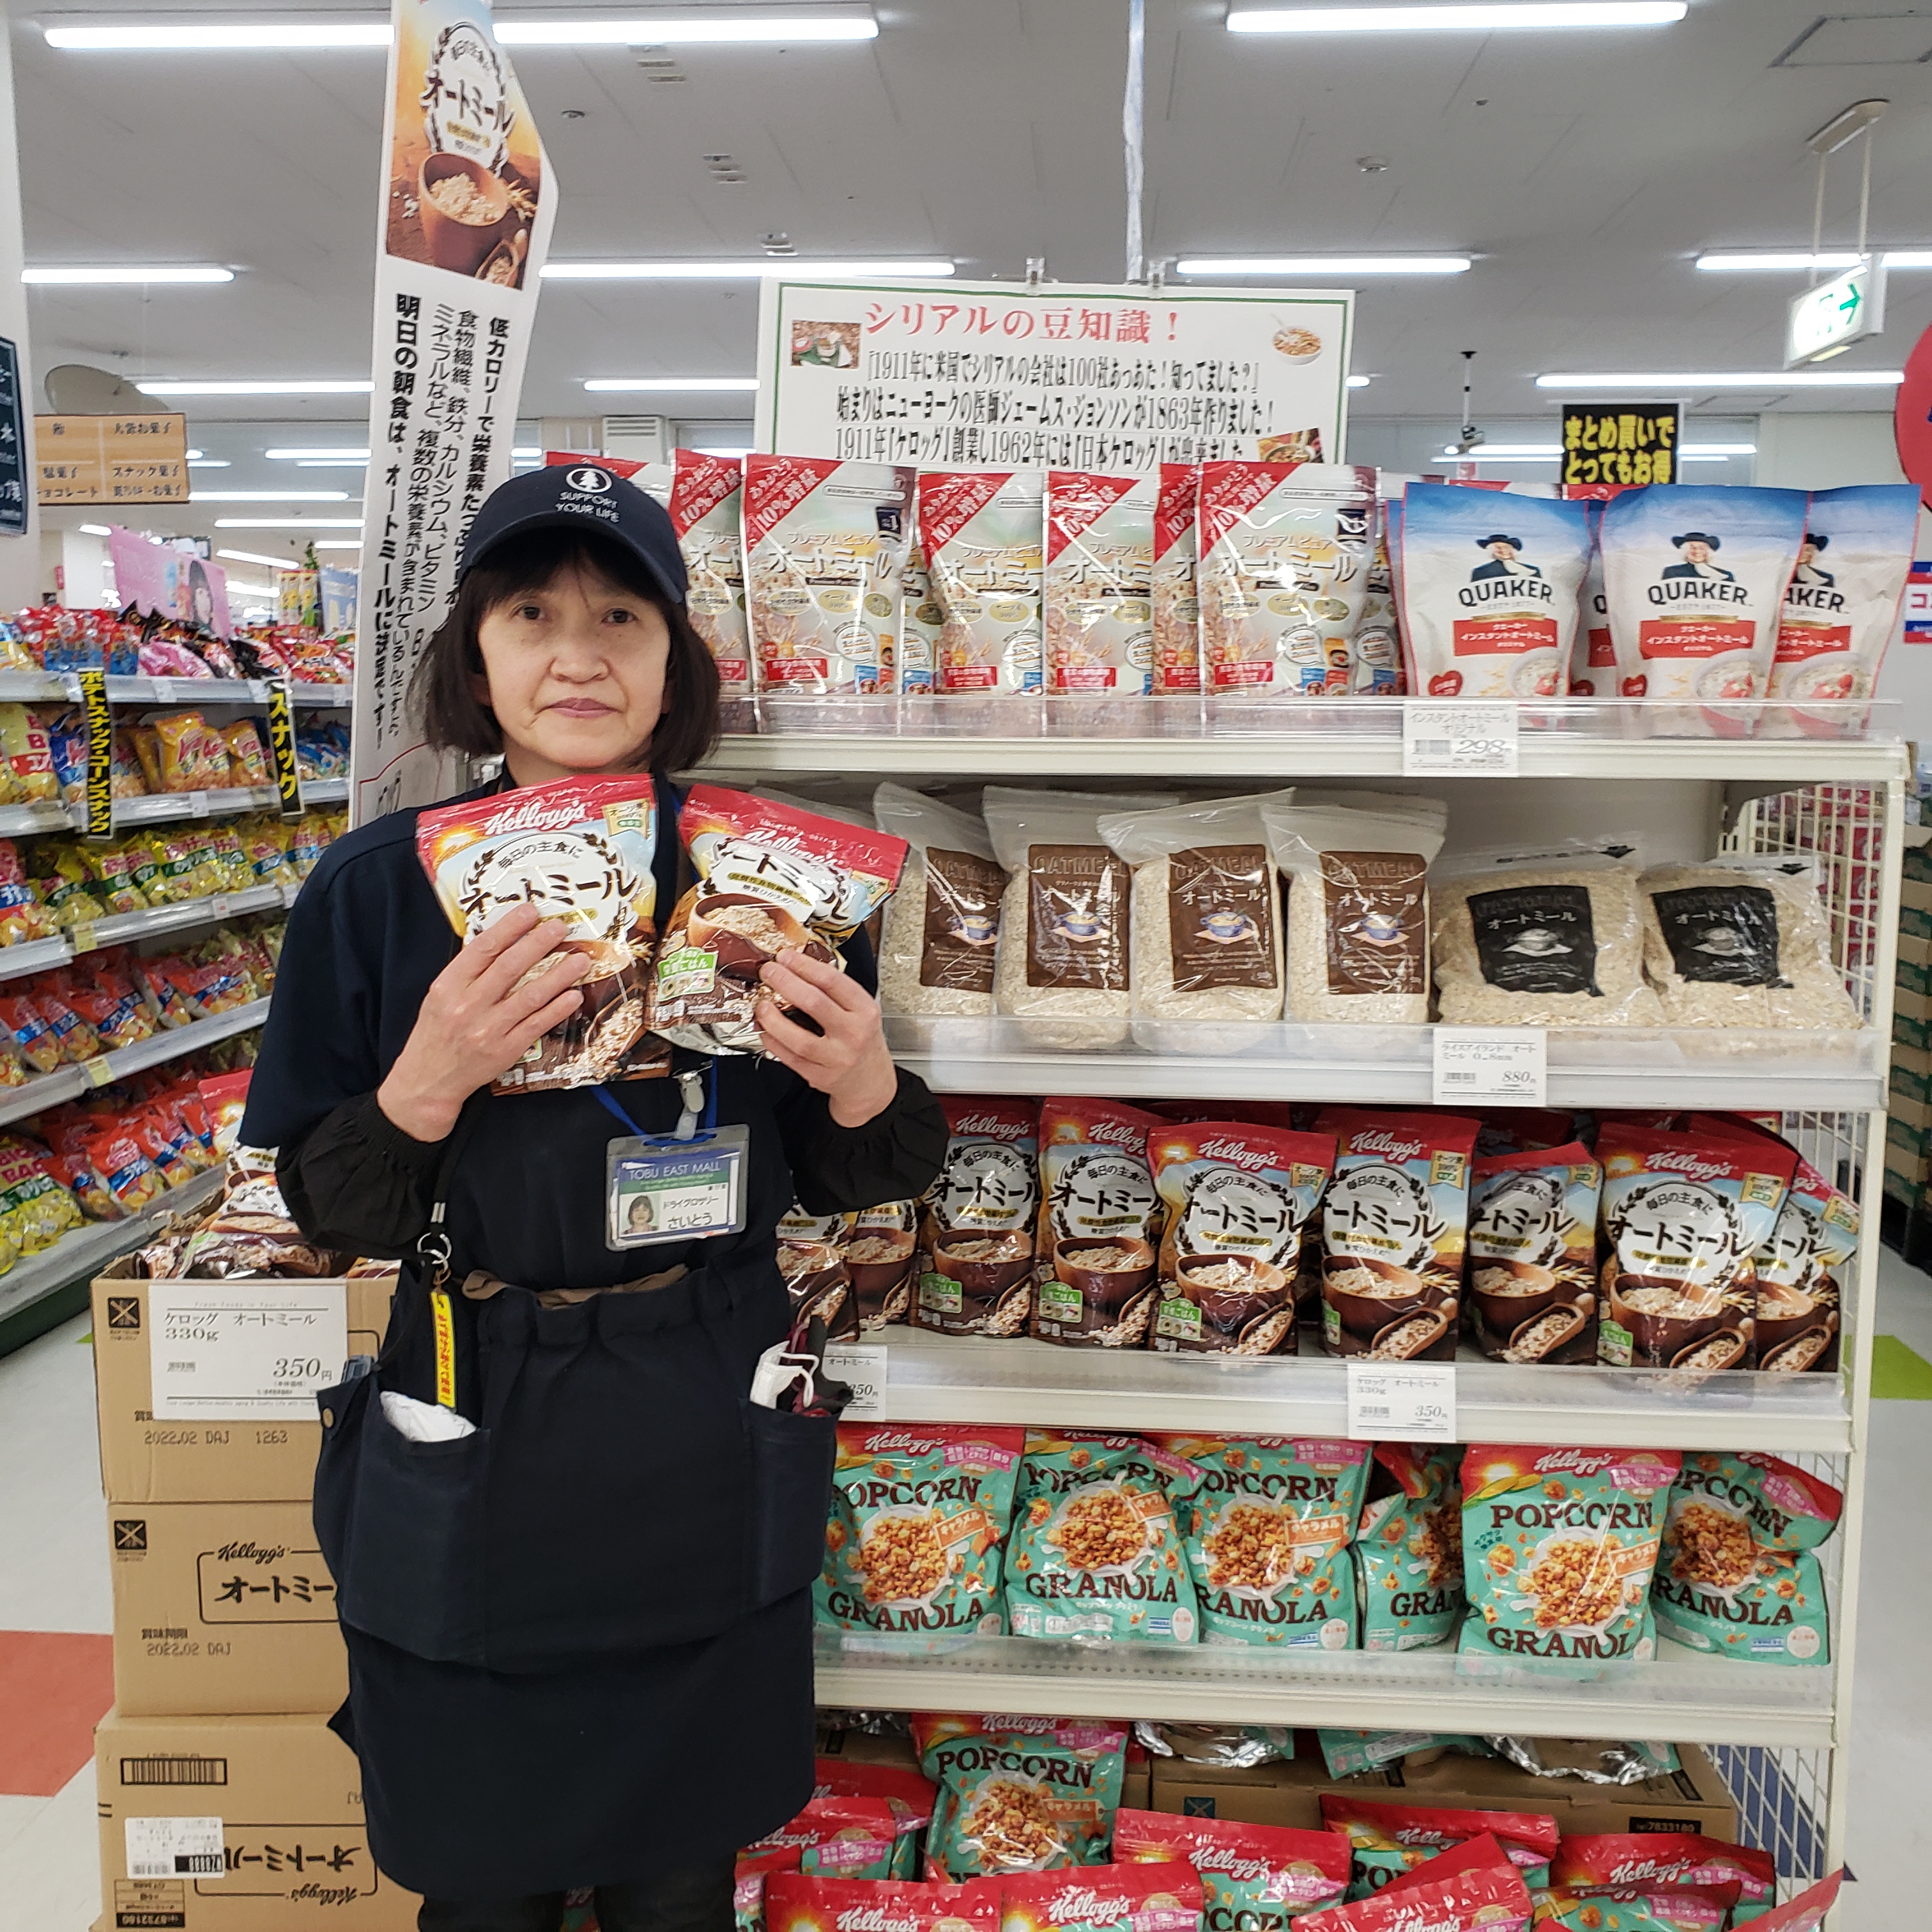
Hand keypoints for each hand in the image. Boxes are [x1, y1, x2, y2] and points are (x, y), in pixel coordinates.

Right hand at [377, 904, 590, 1141]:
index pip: (483, 949)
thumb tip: (503, 940)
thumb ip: (467, 971)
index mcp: (448, 986)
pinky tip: (573, 995)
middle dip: (539, 944)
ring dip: (559, 975)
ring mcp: (488, 1029)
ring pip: (530, 996)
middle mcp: (467, 1005)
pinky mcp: (505, 1050)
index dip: (510, 928)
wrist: (427, 1081)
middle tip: (561, 928)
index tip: (531, 911)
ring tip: (580, 960)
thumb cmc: (437, 1032)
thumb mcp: (440, 996)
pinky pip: (537, 1024)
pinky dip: (557, 1008)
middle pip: (510, 967)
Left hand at [756, 951, 898, 1127]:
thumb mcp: (862, 1012)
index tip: (785, 956)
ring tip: (762, 1005)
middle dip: (785, 983)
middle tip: (769, 972)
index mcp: (865, 1011)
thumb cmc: (863, 1040)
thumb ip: (836, 992)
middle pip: (814, 1003)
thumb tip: (797, 967)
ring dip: (773, 1018)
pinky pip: (790, 1058)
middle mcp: (853, 1034)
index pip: (832, 981)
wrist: (870, 1081)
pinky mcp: (820, 1076)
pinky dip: (773, 1041)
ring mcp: (836, 1058)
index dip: (804, 965)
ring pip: (798, 1037)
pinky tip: (765, 1029)